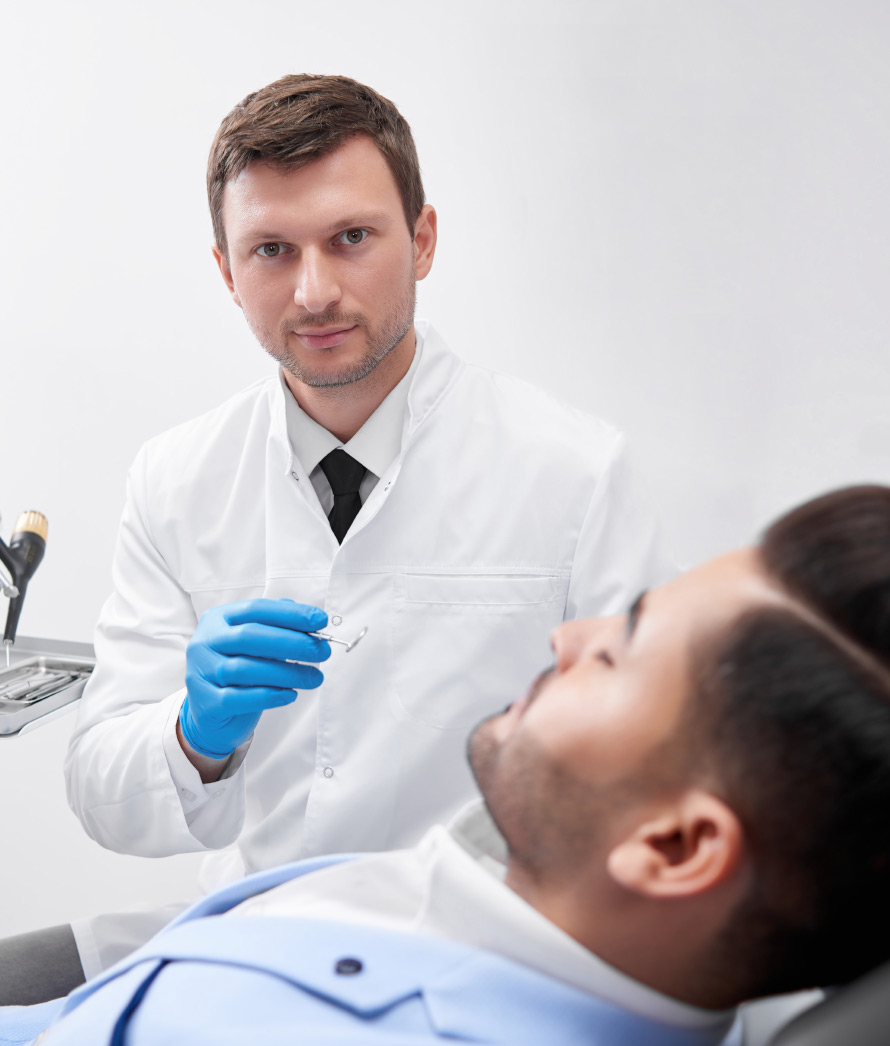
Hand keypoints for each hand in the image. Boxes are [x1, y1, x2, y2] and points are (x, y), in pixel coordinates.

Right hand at [180, 598, 329, 758]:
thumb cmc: (238, 671)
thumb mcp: (253, 644)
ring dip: (287, 673)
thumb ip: (276, 628)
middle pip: (250, 637)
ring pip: (246, 669)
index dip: (290, 614)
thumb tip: (311, 621)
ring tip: (314, 677)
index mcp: (218, 619)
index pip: (256, 609)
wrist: (211, 714)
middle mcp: (205, 642)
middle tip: (322, 651)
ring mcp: (202, 673)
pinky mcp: (207, 703)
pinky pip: (240, 698)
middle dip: (292, 642)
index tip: (320, 621)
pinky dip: (269, 696)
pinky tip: (290, 695)